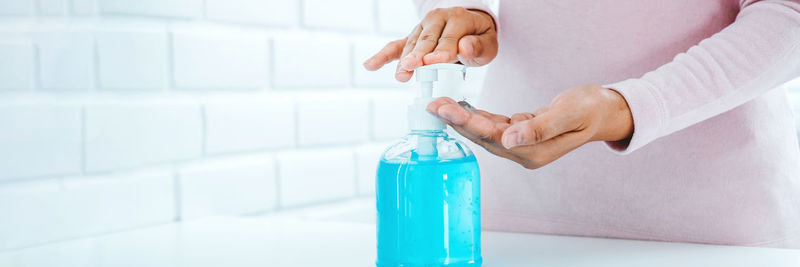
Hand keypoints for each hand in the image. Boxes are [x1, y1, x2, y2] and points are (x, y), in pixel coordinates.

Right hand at [362, 7, 497, 81]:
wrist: (470, 30)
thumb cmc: (478, 40)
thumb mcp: (488, 44)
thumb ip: (479, 47)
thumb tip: (465, 47)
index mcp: (459, 18)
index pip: (450, 36)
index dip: (443, 50)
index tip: (436, 62)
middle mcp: (438, 18)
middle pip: (428, 39)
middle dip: (419, 54)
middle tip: (413, 66)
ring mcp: (422, 27)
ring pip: (412, 43)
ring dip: (405, 60)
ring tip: (402, 75)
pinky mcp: (412, 37)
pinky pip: (396, 45)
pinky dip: (383, 56)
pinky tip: (370, 65)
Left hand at [427, 85, 633, 168]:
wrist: (604, 111)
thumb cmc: (590, 110)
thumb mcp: (568, 114)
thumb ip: (539, 128)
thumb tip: (510, 139)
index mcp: (534, 153)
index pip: (493, 138)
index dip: (467, 124)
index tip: (445, 110)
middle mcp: (524, 153)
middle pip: (483, 137)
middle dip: (456, 121)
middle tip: (433, 105)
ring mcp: (522, 145)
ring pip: (485, 131)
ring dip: (462, 118)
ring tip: (440, 104)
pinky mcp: (520, 134)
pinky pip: (493, 125)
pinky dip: (476, 116)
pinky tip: (461, 108)